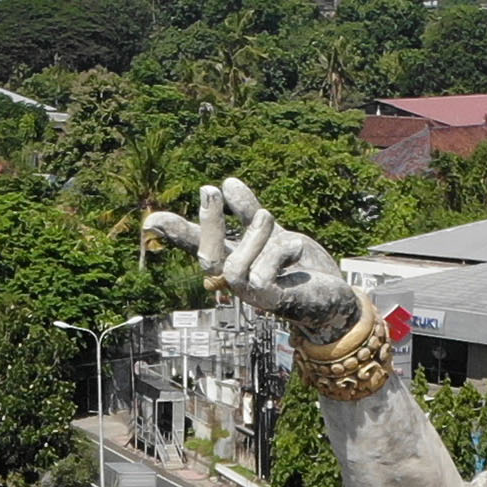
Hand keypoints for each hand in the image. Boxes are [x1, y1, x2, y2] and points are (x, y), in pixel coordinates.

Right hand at [141, 179, 361, 336]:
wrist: (335, 300)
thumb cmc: (302, 271)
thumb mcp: (274, 233)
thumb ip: (249, 213)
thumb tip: (226, 182)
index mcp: (235, 260)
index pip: (200, 246)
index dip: (177, 232)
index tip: (151, 220)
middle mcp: (239, 281)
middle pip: (206, 259)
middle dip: (207, 223)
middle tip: (210, 188)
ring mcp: (253, 295)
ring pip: (232, 268)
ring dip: (250, 236)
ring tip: (268, 217)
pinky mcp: (273, 303)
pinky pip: (262, 276)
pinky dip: (278, 253)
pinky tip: (296, 246)